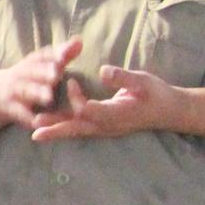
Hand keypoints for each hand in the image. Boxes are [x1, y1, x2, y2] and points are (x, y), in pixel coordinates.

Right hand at [0, 37, 86, 132]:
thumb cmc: (31, 76)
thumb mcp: (44, 64)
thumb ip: (63, 54)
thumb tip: (80, 40)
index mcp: (33, 61)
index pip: (43, 55)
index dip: (53, 54)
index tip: (64, 55)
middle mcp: (22, 73)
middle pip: (32, 71)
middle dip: (43, 72)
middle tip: (56, 75)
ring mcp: (14, 90)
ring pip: (25, 90)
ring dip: (35, 93)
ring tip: (48, 97)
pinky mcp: (10, 108)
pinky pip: (19, 112)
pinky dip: (27, 117)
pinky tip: (37, 123)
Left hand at [31, 64, 184, 141]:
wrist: (169, 112)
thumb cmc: (157, 94)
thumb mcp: (143, 82)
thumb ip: (124, 78)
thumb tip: (105, 71)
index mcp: (117, 114)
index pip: (90, 111)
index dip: (76, 98)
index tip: (71, 81)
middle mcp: (109, 125)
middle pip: (78, 128)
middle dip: (56, 129)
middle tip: (35, 131)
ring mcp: (106, 128)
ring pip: (78, 131)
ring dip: (57, 131)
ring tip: (35, 133)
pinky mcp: (104, 127)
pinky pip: (82, 129)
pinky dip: (66, 128)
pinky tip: (51, 127)